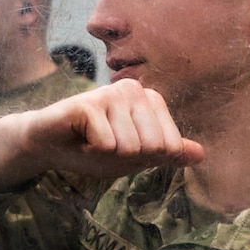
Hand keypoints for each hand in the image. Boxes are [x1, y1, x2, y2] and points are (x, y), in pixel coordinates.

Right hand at [0, 81, 204, 191]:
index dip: (145, 159)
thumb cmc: (93, 148)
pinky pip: (106, 144)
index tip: (123, 148)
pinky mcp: (87, 103)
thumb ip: (168, 153)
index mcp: (151, 100)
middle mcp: (134, 90)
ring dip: (106, 155)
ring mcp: (110, 93)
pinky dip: (91, 151)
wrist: (48, 146)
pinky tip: (79, 139)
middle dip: (126, 158)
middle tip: (105, 145)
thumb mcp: (137, 156)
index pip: (171, 146)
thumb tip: (201, 155)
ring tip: (91, 141)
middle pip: (153, 146)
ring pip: (129, 147)